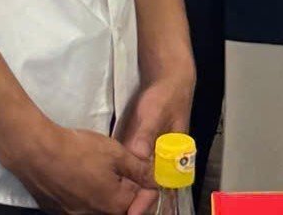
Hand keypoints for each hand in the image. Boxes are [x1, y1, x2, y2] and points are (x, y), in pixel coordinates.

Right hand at [8, 124, 152, 214]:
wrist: (37, 152)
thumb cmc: (79, 150)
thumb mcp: (116, 153)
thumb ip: (139, 168)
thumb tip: (155, 177)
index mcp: (115, 206)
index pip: (141, 203)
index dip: (147, 187)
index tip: (146, 172)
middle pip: (120, 207)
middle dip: (127, 190)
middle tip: (124, 168)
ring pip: (100, 207)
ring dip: (107, 192)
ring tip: (102, 169)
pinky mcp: (59, 211)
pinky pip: (80, 206)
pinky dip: (87, 194)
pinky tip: (82, 175)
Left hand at [116, 73, 194, 214]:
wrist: (167, 80)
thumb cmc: (165, 97)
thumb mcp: (154, 114)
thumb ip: (146, 135)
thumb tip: (137, 157)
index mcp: (174, 159)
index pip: (160, 188)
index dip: (145, 201)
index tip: (130, 212)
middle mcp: (163, 163)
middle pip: (149, 190)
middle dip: (135, 202)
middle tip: (112, 211)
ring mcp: (151, 158)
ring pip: (140, 183)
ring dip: (128, 194)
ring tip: (108, 206)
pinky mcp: (140, 151)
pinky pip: (132, 170)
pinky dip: (123, 180)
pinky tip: (109, 187)